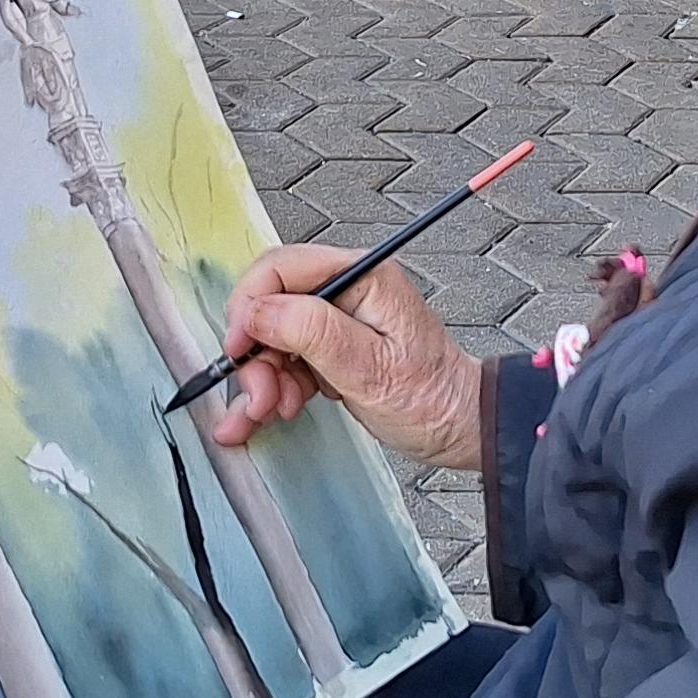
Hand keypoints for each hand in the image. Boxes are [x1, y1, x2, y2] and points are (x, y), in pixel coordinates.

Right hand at [208, 242, 483, 469]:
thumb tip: (257, 311)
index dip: (249, 306)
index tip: (237, 349)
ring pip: (273, 337)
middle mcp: (346, 290)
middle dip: (256, 354)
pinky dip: (272, 387)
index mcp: (361, 276)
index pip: (280, 268)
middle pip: (271, 306)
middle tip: (259, 397)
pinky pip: (286, 360)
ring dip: (262, 377)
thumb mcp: (369, 368)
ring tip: (270, 413)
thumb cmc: (430, 398)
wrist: (460, 429)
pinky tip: (267, 414)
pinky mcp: (332, 349)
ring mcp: (337, 320)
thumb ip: (312, 332)